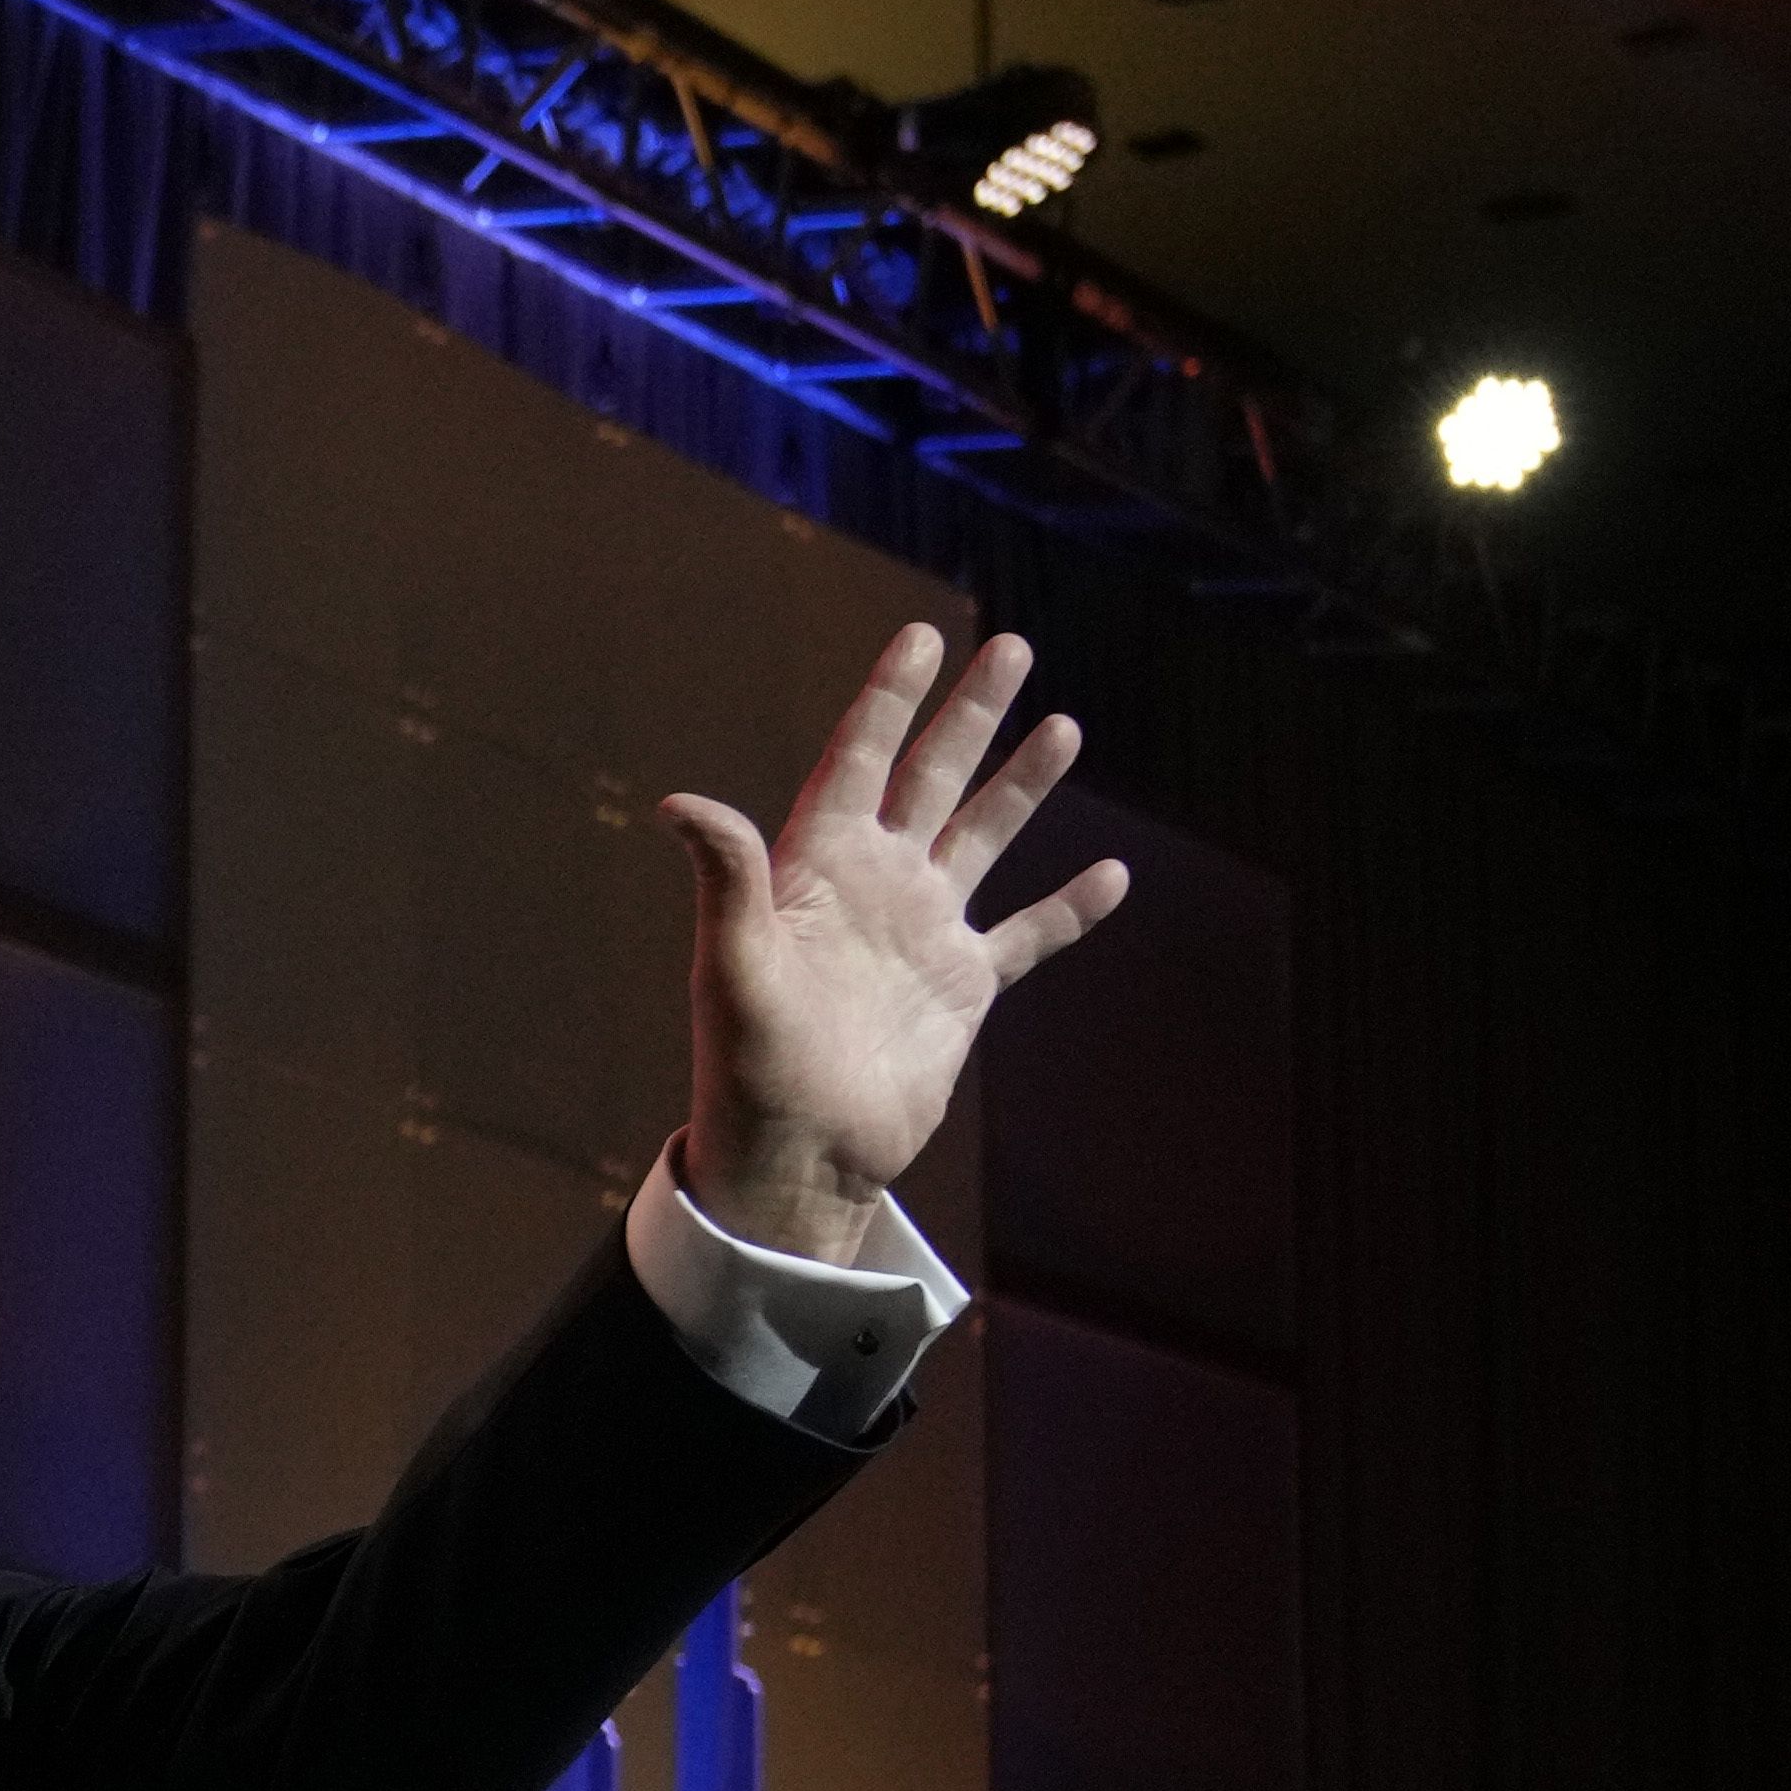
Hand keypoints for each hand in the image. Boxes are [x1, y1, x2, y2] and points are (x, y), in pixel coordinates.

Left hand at [667, 624, 1130, 1261]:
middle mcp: (876, 886)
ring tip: (1063, 725)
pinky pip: (1026, 936)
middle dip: (970, 715)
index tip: (919, 635)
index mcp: (818, 868)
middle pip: (931, 778)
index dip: (889, 698)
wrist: (799, 1156)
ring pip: (983, 838)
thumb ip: (726, 879)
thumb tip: (679, 802)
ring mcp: (922, 934)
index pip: (859, 760)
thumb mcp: (733, 966)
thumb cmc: (750, 1068)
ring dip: (1022, 786)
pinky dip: (1068, 908)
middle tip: (1011, 647)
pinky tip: (1112, 876)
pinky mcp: (961, 989)